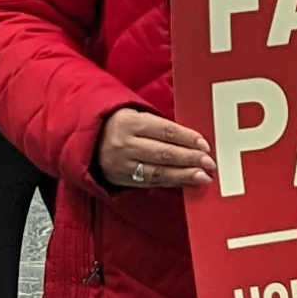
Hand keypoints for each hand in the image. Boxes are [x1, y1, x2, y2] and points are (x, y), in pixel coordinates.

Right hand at [96, 108, 214, 190]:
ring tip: (203, 177)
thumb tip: (192, 140)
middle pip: (164, 153)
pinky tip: (185, 182)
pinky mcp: (121, 179)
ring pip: (158, 171)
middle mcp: (124, 144)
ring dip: (183, 175)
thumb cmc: (119, 124)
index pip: (166, 131)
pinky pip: (150, 182)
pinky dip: (170, 182)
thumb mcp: (136, 115)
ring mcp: (122, 164)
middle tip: (209, 163)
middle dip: (190, 159)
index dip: (188, 139)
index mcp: (130, 122)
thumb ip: (161, 126)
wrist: (86, 139)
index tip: (205, 145)